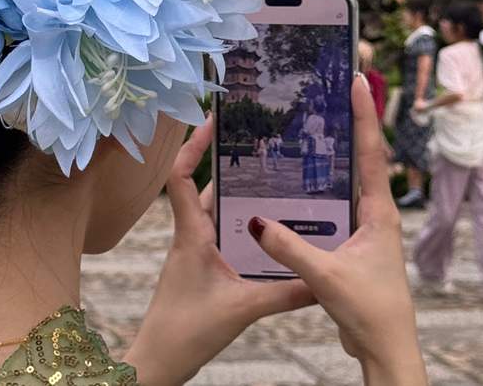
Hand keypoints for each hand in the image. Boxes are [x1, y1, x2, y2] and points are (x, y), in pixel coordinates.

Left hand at [124, 117, 313, 385]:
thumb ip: (285, 293)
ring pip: (215, 213)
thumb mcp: (242, 309)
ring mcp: (194, 253)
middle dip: (228, 165)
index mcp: (191, 234)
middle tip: (259, 145)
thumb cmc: (186, 332)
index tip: (212, 120)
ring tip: (273, 180)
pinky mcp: (201, 269)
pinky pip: (221, 235)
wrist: (158, 363)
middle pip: (204, 188)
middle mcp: (190, 236)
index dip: (192, 144)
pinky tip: (268, 230)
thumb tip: (324, 280)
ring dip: (237, 197)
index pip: (180, 176)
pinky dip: (240, 226)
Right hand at [250, 77, 427, 385]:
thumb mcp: (326, 276)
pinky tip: (291, 189)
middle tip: (326, 91)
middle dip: (345, 126)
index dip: (363, 115)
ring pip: (343, 185)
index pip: (370, 153)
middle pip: (359, 160)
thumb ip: (290, 248)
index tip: (357, 80)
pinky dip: (315, 194)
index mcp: (379, 213)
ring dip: (329, 159)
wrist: (385, 348)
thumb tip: (256, 220)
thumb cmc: (370, 311)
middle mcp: (374, 215)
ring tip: (306, 128)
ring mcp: (364, 230)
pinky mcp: (351, 247)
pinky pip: (331, 210)